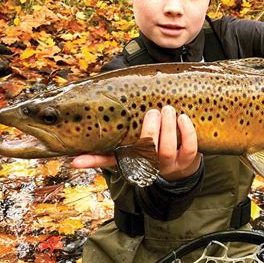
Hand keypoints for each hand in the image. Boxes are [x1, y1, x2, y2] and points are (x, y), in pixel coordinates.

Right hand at [72, 106, 200, 180]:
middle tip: (153, 111)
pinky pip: (189, 148)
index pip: (108, 159)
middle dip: (149, 130)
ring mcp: (168, 164)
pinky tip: (183, 118)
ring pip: (165, 150)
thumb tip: (97, 98)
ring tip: (168, 110)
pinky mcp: (187, 161)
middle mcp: (148, 163)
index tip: (74, 161)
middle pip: (144, 152)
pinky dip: (187, 132)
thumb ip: (122, 122)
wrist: (183, 162)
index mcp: (132, 156)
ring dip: (167, 128)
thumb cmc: (156, 140)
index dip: (91, 161)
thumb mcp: (138, 135)